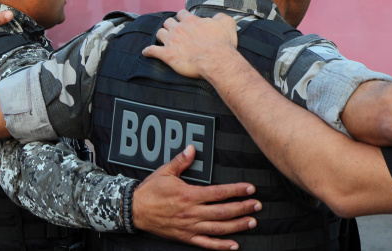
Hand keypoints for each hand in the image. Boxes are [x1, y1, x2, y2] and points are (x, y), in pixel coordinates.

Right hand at [132, 145, 260, 249]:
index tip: (249, 189)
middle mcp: (192, 212)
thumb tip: (192, 149)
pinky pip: (206, 243)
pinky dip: (221, 246)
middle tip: (257, 205)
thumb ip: (181, 161)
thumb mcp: (164, 172)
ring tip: (252, 222)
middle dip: (243, 208)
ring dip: (237, 226)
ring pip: (218, 228)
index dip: (236, 191)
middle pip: (223, 211)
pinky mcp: (185, 236)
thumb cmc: (149, 191)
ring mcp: (189, 226)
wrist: (134, 210)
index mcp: (188, 195)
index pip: (218, 193)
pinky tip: (233, 245)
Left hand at [142, 11, 238, 79]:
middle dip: (170, 25)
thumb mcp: (227, 24)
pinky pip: (152, 50)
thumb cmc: (222, 44)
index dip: (183, 17)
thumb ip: (220, 17)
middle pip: (168, 22)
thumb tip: (216, 17)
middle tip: (175, 31)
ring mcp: (171, 41)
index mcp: (190, 21)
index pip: (182, 13)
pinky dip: (148, 51)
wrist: (216, 61)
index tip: (185, 21)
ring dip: (161, 36)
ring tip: (163, 39)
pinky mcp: (167, 54)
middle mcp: (178, 29)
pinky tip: (146, 52)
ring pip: (160, 33)